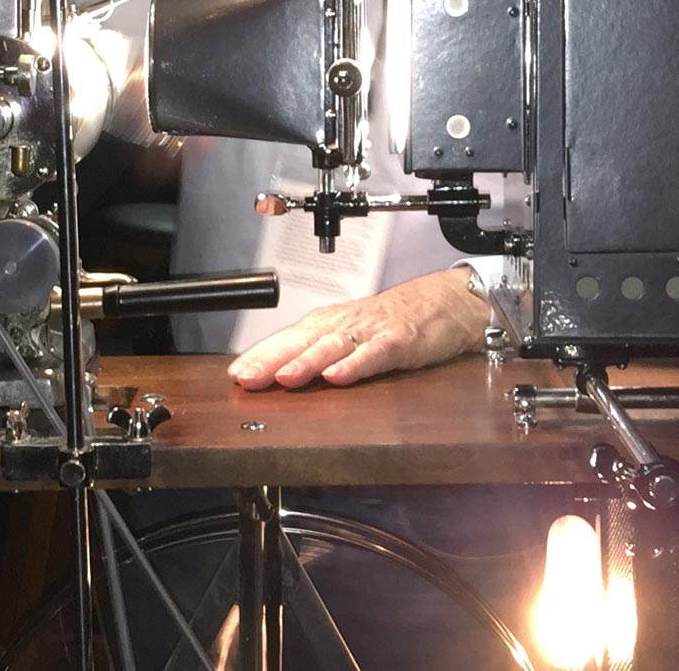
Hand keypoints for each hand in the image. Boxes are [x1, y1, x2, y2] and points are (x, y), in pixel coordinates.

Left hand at [227, 268, 490, 389]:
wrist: (443, 302)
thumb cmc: (392, 322)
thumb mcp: (349, 336)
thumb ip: (316, 355)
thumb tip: (275, 377)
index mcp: (327, 325)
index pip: (287, 340)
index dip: (260, 357)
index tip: (235, 375)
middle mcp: (343, 324)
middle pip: (302, 341)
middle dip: (271, 360)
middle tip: (247, 378)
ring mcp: (370, 331)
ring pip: (332, 346)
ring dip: (307, 362)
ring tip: (284, 378)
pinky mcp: (398, 340)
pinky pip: (373, 354)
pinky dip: (354, 364)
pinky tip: (337, 376)